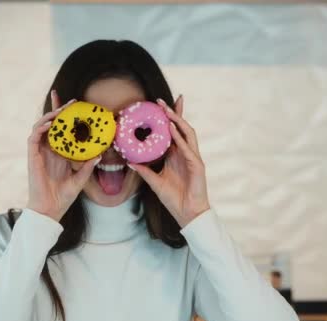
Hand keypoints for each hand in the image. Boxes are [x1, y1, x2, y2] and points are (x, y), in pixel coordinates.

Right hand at [26, 90, 101, 221]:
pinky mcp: (32, 157)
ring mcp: (39, 152)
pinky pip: (33, 138)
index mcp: (59, 152)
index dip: (66, 116)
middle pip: (51, 124)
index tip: (76, 104)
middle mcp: (49, 149)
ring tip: (62, 111)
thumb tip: (100, 154)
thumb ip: (88, 166)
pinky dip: (41, 128)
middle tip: (72, 102)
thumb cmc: (64, 196)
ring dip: (50, 116)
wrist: (50, 209)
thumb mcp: (80, 179)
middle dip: (59, 109)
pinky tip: (51, 124)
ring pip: (41, 127)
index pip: (62, 129)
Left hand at [129, 95, 209, 227]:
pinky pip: (188, 148)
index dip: (167, 119)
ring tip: (167, 110)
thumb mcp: (154, 182)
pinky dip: (180, 138)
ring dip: (178, 120)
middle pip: (181, 128)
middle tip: (161, 101)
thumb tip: (129, 161)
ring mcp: (193, 158)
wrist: (187, 213)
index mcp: (177, 155)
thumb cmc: (174, 198)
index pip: (173, 132)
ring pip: (187, 133)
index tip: (158, 106)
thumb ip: (144, 171)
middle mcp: (185, 153)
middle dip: (174, 112)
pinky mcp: (197, 165)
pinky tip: (173, 129)